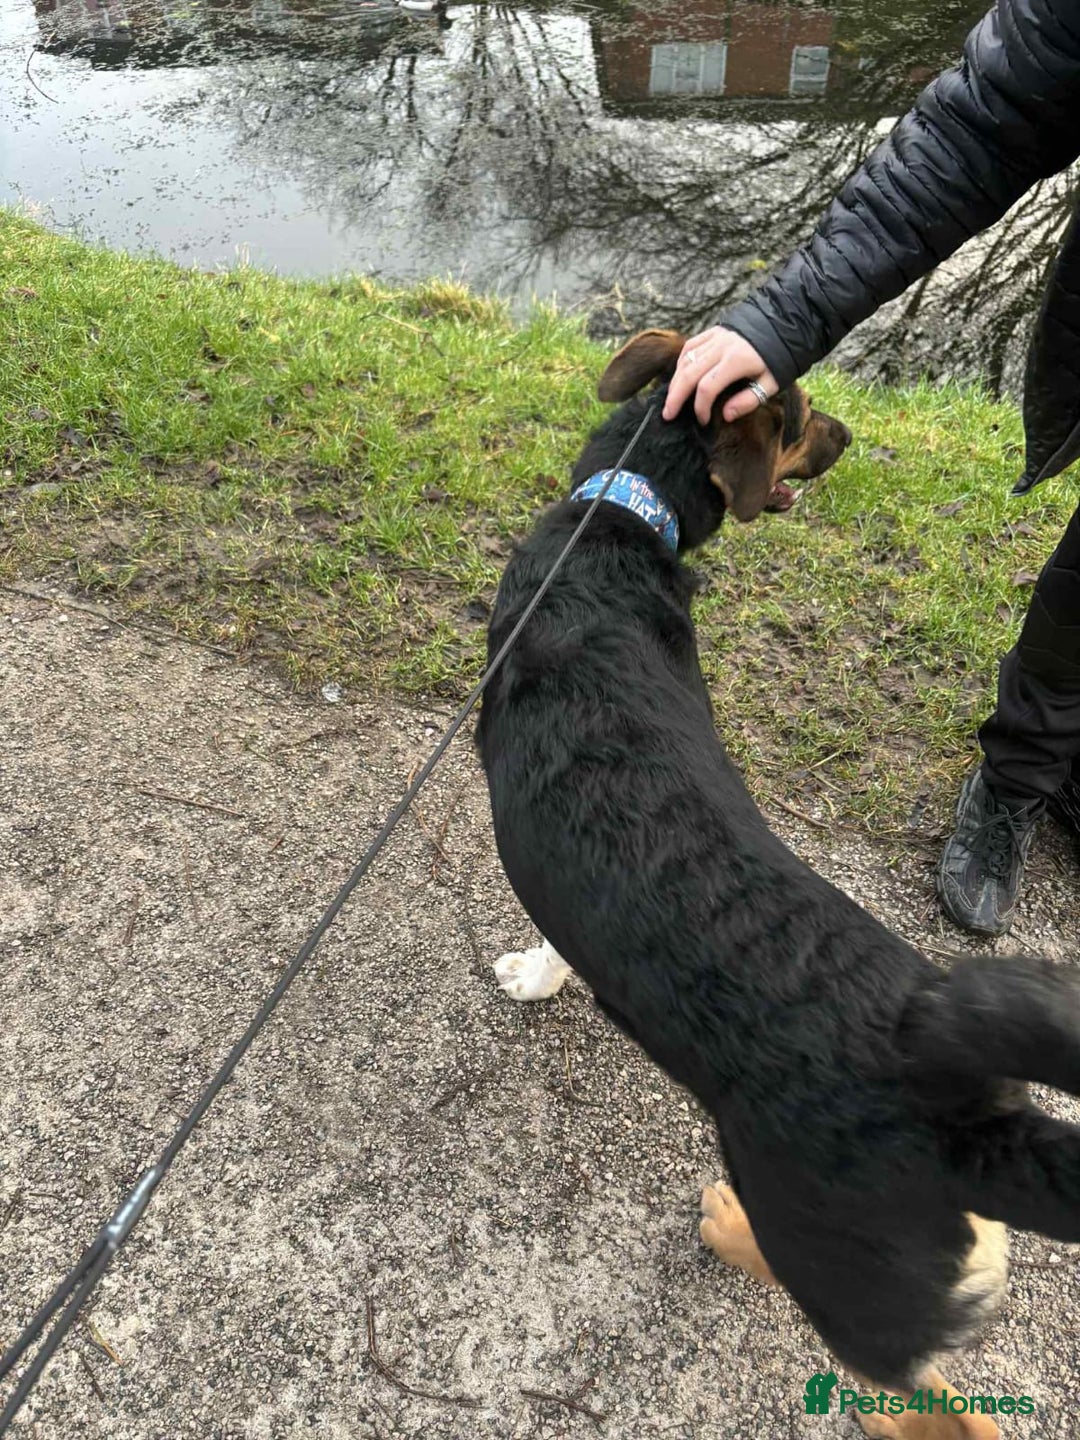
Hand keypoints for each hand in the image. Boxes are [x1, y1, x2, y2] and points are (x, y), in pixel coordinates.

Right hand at [662, 327, 777, 425]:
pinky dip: (681, 363)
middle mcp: (721, 347)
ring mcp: (715, 337)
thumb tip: (725, 415)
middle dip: (675, 396)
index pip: (707, 387)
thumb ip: (748, 401)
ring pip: (686, 360)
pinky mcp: (713, 331)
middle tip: (667, 415)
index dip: (701, 407)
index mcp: (736, 361)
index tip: (703, 421)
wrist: (784, 325)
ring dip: (675, 382)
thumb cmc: (778, 359)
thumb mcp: (771, 384)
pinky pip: (690, 347)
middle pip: (689, 373)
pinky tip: (679, 376)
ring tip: (670, 400)